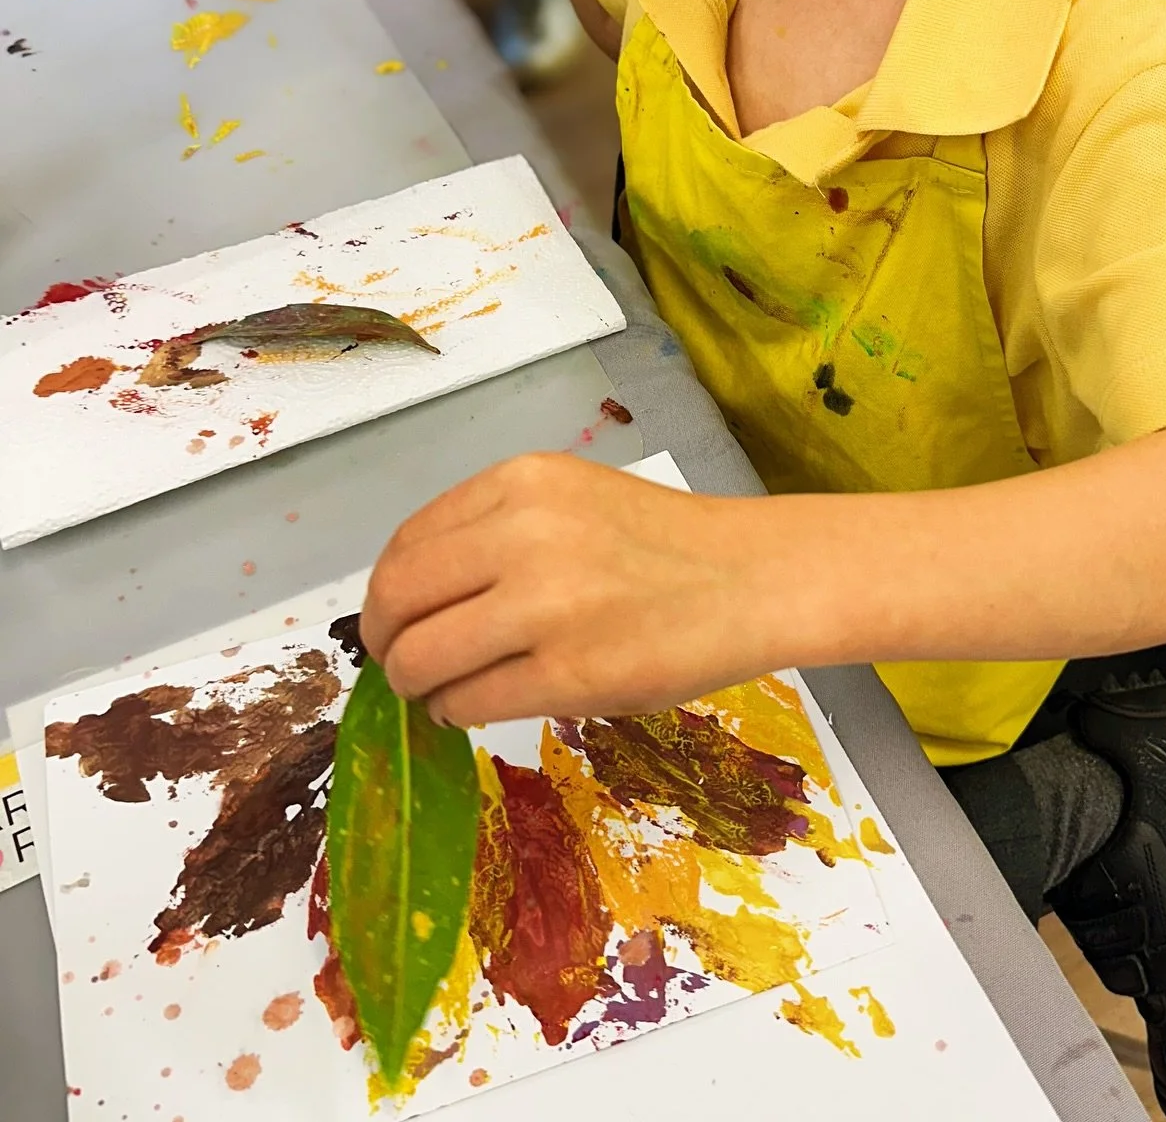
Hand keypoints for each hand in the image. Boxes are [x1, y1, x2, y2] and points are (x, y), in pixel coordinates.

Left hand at [361, 453, 786, 724]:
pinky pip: (468, 703)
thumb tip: (409, 599)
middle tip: (401, 665)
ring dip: (416, 685)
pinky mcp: (567, 675)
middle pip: (397, 600)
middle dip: (385, 642)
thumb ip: (495, 532)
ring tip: (440, 692)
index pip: (407, 543)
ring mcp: (544, 607)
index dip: (387, 593)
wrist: (751, 580)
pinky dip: (455, 712)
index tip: (396, 619)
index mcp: (521, 482)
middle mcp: (523, 534)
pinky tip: (474, 707)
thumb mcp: (571, 500)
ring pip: (420, 659)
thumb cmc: (663, 543)